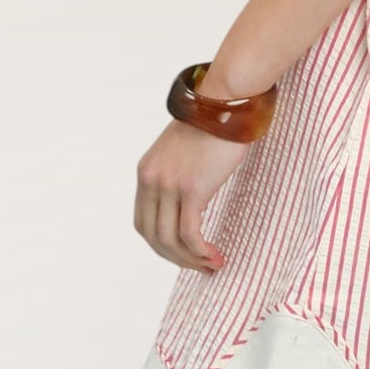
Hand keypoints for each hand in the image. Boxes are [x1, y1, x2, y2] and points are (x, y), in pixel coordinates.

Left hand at [134, 118, 247, 273]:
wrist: (226, 102)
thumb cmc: (215, 124)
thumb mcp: (184, 151)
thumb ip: (178, 174)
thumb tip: (191, 200)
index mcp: (146, 172)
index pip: (143, 223)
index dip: (161, 245)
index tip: (184, 253)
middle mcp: (151, 180)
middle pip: (153, 236)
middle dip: (175, 258)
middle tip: (200, 266)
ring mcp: (169, 185)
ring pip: (170, 240)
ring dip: (190, 259)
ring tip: (212, 264)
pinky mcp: (191, 188)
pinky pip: (189, 233)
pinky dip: (199, 251)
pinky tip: (214, 256)